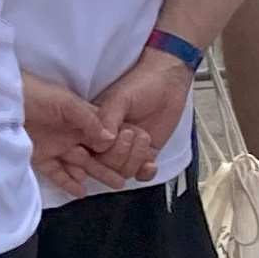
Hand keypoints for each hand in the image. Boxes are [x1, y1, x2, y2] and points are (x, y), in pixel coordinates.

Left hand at [22, 72, 138, 192]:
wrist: (3, 100)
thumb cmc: (36, 94)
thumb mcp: (66, 102)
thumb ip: (89, 120)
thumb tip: (110, 140)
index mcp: (80, 118)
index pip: (104, 134)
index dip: (118, 146)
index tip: (135, 159)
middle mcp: (70, 133)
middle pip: (95, 153)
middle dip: (110, 166)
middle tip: (125, 179)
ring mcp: (55, 145)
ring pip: (79, 164)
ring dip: (96, 174)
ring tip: (113, 186)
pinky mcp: (39, 156)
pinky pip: (57, 172)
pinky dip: (69, 182)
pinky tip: (82, 191)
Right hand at [87, 46, 197, 182]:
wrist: (168, 83)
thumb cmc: (141, 84)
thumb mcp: (119, 98)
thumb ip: (108, 119)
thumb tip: (101, 143)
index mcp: (95, 128)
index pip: (90, 153)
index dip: (101, 153)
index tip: (115, 139)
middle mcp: (108, 141)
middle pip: (106, 167)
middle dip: (121, 155)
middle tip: (132, 133)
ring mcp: (126, 149)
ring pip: (124, 172)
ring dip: (136, 158)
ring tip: (144, 137)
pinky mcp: (144, 154)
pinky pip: (141, 174)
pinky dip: (147, 172)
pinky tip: (151, 162)